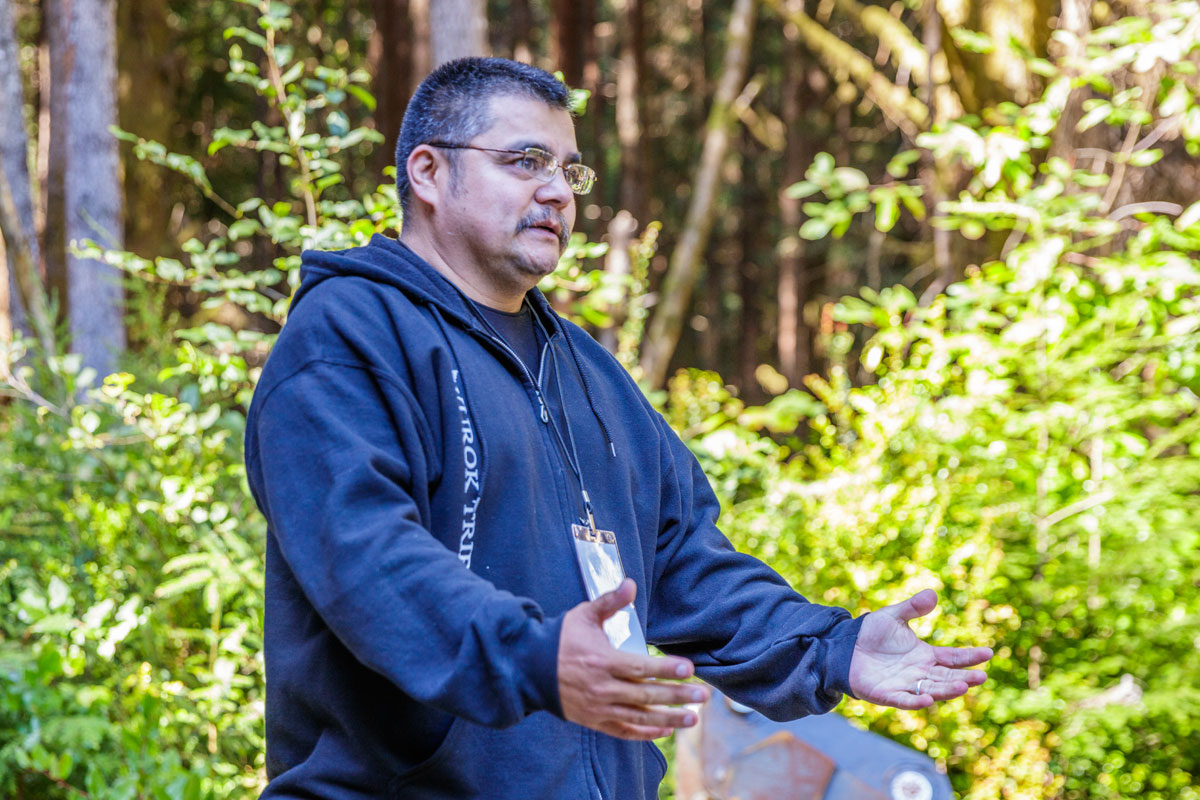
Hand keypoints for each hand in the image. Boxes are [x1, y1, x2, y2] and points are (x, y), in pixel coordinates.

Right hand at [558, 578, 710, 739]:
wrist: (529, 668)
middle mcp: (602, 689)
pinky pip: (624, 731)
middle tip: (703, 696)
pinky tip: (666, 729)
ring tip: (693, 718)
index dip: (666, 669)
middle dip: (677, 696)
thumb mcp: (584, 615)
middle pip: (646, 696)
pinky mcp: (595, 720)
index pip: (641, 669)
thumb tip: (630, 583)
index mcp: (602, 662)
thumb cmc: (560, 638)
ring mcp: (599, 708)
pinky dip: (646, 733)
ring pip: (639, 717)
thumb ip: (610, 602)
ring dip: (668, 719)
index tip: (689, 669)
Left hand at [848, 589, 991, 709]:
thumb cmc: (871, 634)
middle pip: (948, 677)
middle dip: (965, 678)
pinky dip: (916, 701)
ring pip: (932, 689)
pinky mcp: (887, 695)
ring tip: (963, 687)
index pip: (953, 657)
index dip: (970, 656)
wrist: (845, 648)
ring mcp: (905, 685)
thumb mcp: (893, 617)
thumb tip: (933, 593)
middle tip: (982, 677)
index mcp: (925, 655)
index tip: (988, 653)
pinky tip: (928, 699)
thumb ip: (912, 608)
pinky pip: (905, 700)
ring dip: (947, 690)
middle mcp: (920, 673)